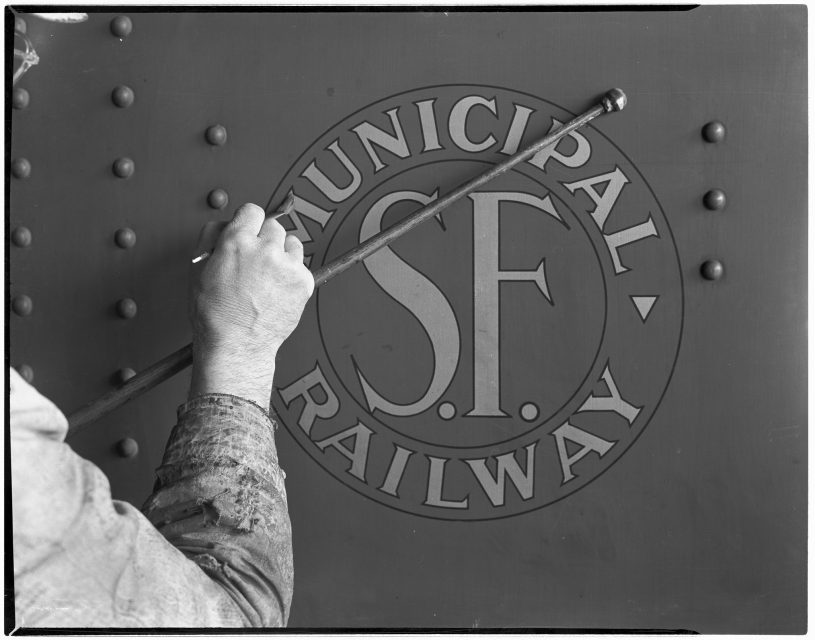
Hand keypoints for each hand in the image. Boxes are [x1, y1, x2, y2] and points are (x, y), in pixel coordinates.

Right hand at [189, 203, 313, 407]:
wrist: (237, 346)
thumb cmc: (215, 314)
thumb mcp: (198, 268)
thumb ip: (211, 237)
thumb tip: (226, 223)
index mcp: (237, 242)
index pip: (252, 211)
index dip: (248, 222)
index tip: (249, 231)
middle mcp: (265, 250)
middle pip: (273, 226)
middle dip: (264, 240)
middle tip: (256, 261)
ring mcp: (288, 266)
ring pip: (291, 243)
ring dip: (282, 254)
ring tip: (268, 276)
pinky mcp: (304, 282)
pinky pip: (301, 266)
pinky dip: (292, 274)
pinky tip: (277, 289)